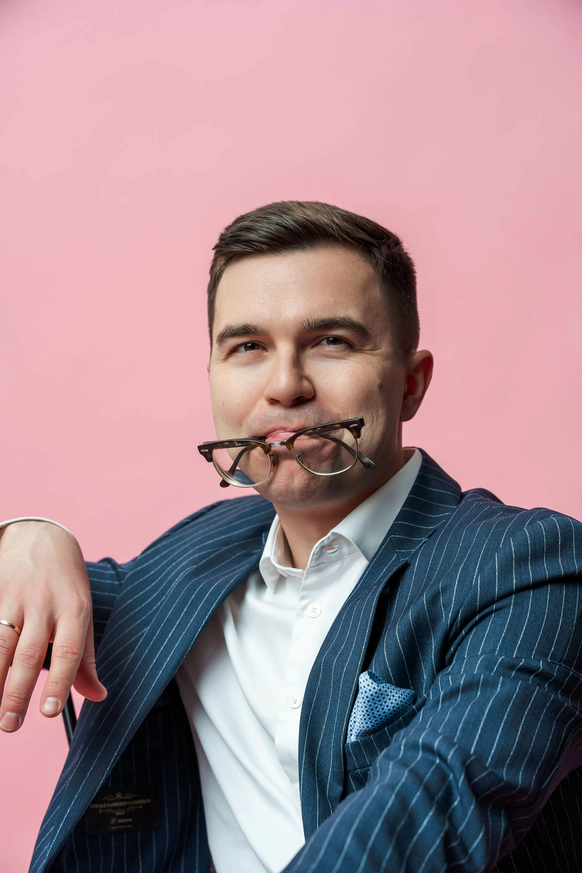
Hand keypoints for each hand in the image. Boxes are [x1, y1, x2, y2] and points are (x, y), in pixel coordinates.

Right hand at [0, 521, 106, 731]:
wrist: (41, 536)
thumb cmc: (66, 583)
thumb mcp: (83, 613)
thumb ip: (86, 658)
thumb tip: (98, 696)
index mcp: (74, 609)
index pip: (68, 651)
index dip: (59, 683)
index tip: (49, 712)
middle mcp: (43, 603)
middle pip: (28, 652)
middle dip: (16, 691)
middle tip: (10, 725)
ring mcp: (13, 598)